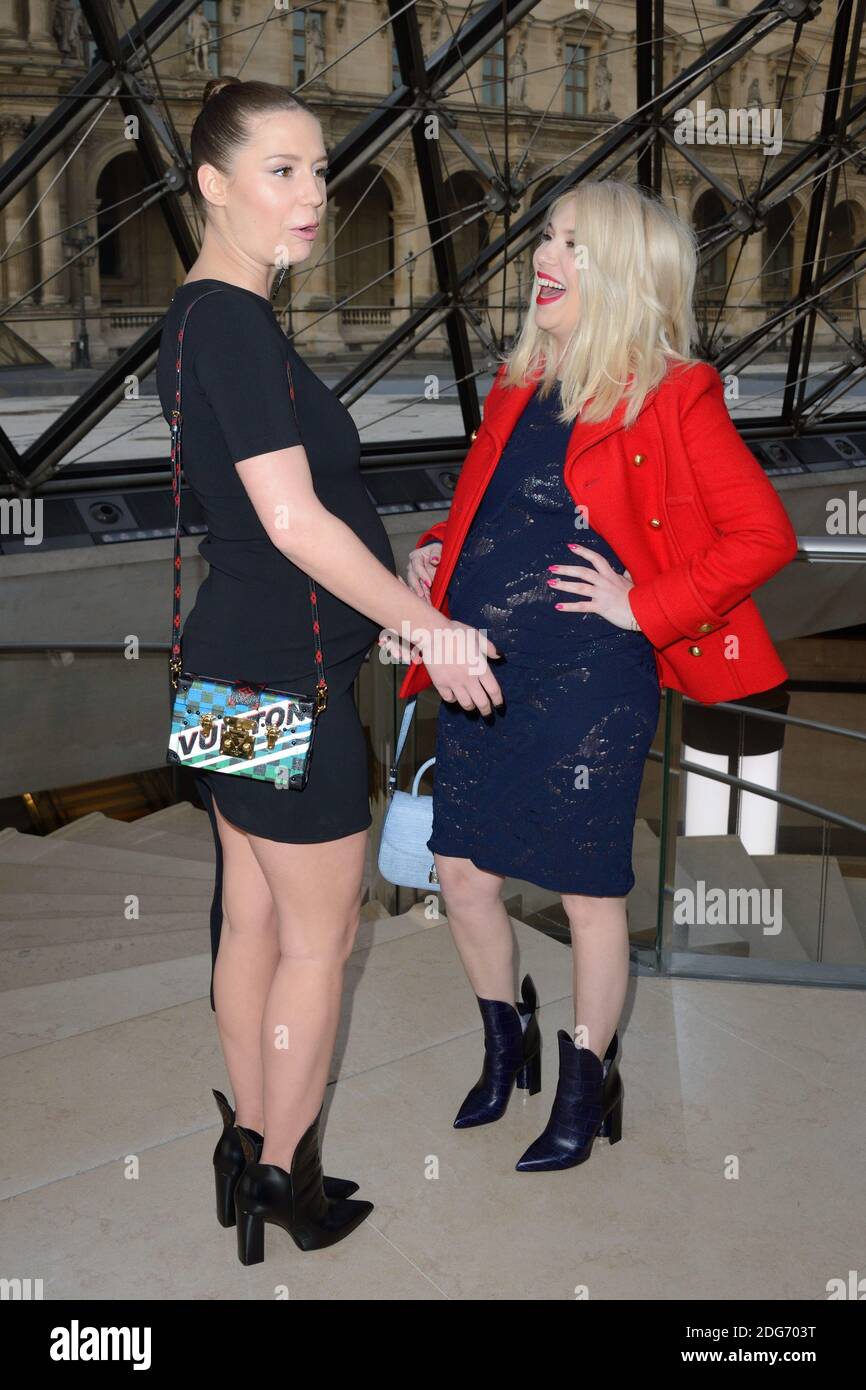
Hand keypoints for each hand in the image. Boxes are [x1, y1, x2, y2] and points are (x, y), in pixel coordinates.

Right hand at [378, 612, 503, 714]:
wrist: (434, 635)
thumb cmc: (456, 633)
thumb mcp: (477, 636)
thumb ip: (489, 648)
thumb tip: (499, 656)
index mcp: (480, 668)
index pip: (493, 690)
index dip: (498, 700)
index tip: (499, 705)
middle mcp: (469, 679)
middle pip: (481, 702)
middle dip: (486, 711)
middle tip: (488, 714)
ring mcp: (454, 683)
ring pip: (466, 704)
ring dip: (471, 707)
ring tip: (472, 707)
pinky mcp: (440, 684)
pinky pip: (449, 698)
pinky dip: (454, 700)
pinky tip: (455, 697)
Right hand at [406, 541, 441, 602]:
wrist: (436, 555)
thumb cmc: (436, 551)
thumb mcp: (438, 549)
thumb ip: (436, 553)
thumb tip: (435, 560)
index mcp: (415, 557)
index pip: (417, 567)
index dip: (422, 575)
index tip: (429, 583)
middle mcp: (412, 567)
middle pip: (412, 578)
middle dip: (417, 587)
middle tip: (422, 595)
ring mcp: (414, 575)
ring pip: (413, 586)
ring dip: (418, 595)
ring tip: (424, 603)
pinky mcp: (418, 583)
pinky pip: (418, 591)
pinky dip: (422, 598)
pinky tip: (425, 604)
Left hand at [548, 544, 636, 629]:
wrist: (644, 611)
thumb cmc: (639, 597)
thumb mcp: (632, 582)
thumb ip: (626, 575)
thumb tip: (626, 570)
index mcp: (611, 575)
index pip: (596, 559)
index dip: (583, 552)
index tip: (571, 546)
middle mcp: (605, 582)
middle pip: (583, 571)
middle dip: (566, 569)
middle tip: (552, 567)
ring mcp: (602, 594)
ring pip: (580, 587)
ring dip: (564, 585)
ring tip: (551, 583)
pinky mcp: (601, 607)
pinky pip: (582, 606)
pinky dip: (569, 606)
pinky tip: (558, 606)